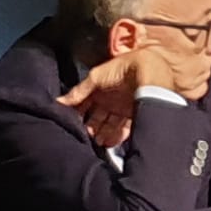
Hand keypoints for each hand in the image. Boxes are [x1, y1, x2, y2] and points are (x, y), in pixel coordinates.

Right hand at [55, 49, 177, 147]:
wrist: (150, 70)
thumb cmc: (123, 68)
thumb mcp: (96, 77)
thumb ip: (79, 91)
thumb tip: (60, 101)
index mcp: (100, 87)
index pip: (85, 104)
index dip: (78, 114)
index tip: (71, 123)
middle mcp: (111, 98)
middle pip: (97, 116)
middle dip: (91, 128)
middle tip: (86, 136)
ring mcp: (123, 106)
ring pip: (110, 124)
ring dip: (103, 134)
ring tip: (97, 142)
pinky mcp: (135, 113)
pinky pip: (125, 128)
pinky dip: (117, 136)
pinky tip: (110, 142)